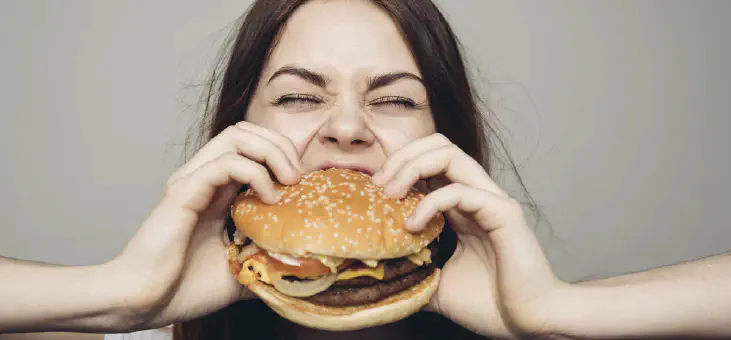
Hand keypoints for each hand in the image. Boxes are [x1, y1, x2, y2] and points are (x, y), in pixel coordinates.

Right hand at [107, 121, 302, 329]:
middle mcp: (203, 178)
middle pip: (247, 131)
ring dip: (271, 151)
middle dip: (281, 146)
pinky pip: (225, 163)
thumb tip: (299, 260)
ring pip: (236, 135)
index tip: (305, 184)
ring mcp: (192, 182)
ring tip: (289, 181)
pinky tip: (269, 198)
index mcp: (216, 191)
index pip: (251, 146)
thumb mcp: (240, 270)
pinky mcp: (183, 192)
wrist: (143, 304)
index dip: (283, 154)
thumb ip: (265, 257)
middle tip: (300, 178)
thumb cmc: (184, 289)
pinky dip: (255, 173)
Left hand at [372, 133, 568, 338]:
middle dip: (402, 157)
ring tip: (390, 194)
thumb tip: (379, 275)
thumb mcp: (437, 283)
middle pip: (438, 144)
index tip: (373, 191)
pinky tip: (412, 225)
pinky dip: (430, 203)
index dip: (399, 165)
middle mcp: (478, 194)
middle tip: (377, 186)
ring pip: (450, 154)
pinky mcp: (503, 214)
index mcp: (463, 205)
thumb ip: (414, 270)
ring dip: (412, 167)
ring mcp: (492, 200)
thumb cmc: (491, 303)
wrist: (529, 323)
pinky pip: (461, 191)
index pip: (430, 160)